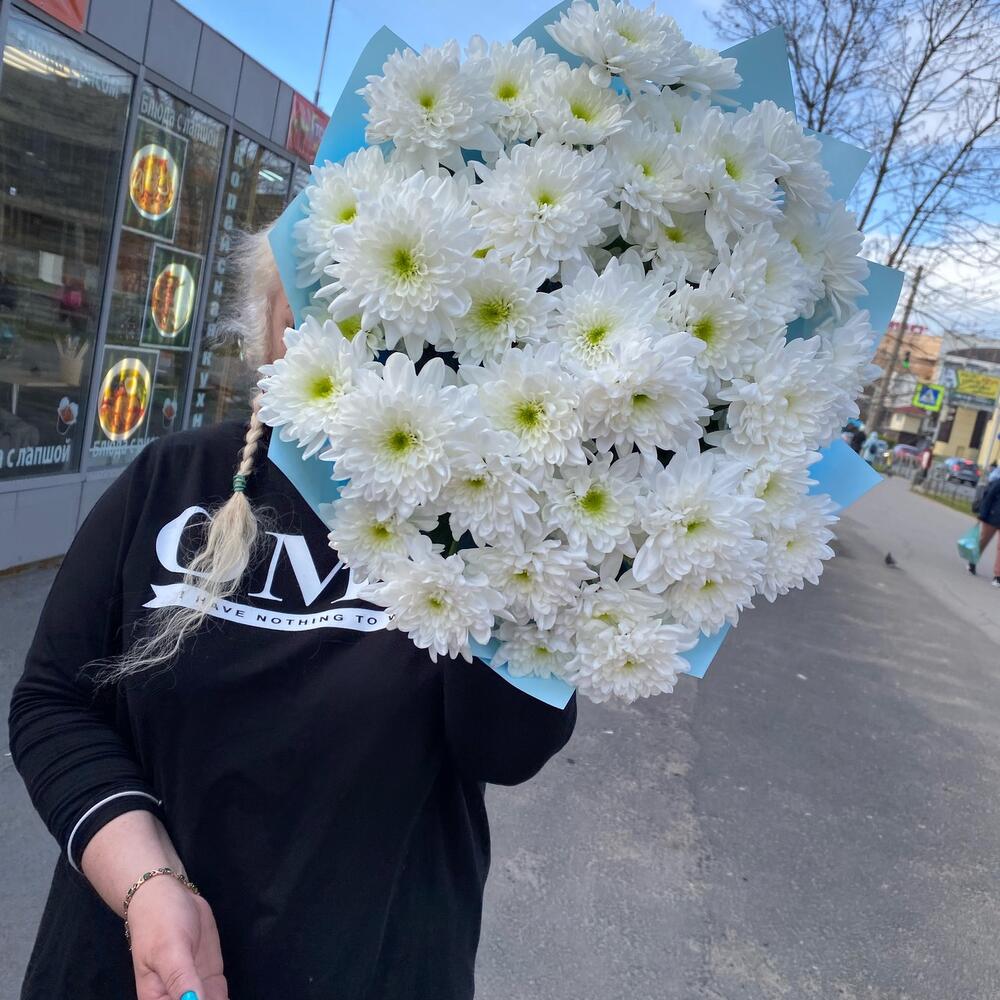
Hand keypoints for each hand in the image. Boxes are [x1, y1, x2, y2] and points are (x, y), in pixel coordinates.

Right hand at [127, 874, 227, 999]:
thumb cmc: (160, 922)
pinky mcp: (210, 977)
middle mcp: (174, 997)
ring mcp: (196, 988)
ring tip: (223, 996)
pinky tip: (231, 999)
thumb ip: (180, 979)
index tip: (207, 999)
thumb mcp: (169, 950)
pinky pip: (219, 997)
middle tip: (219, 996)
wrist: (169, 895)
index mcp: (156, 999)